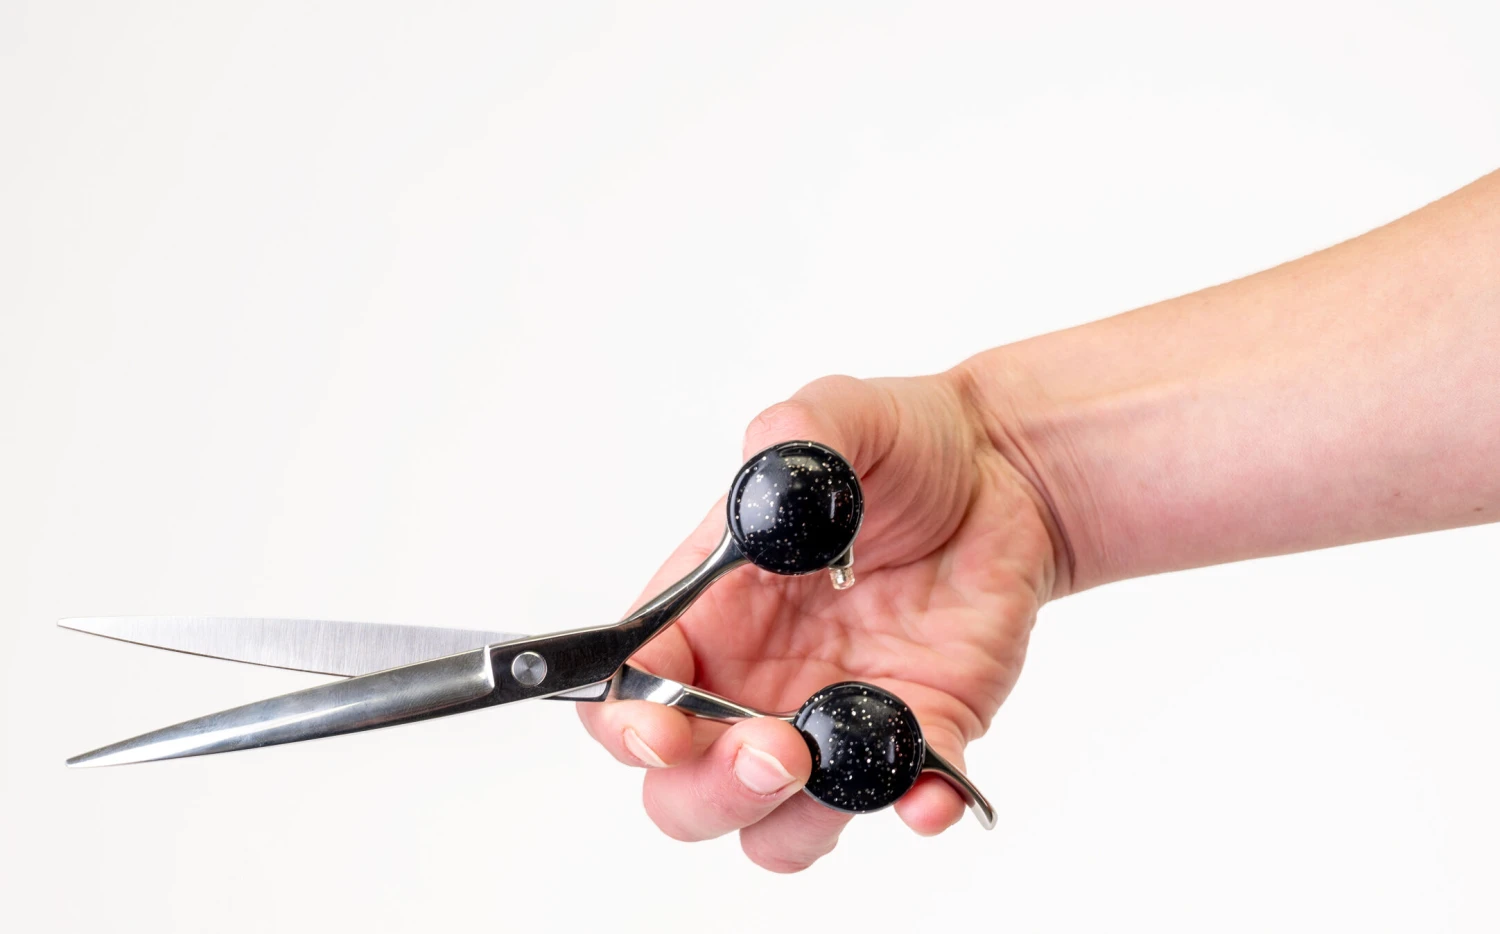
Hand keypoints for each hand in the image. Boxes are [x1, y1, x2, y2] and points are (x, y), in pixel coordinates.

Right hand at [578, 372, 1061, 870]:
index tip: (657, 730)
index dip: (628, 727)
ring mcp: (831, 722)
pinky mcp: (915, 738)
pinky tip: (931, 787)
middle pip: (685, 790)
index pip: (629, 696)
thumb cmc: (903, 449)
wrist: (1006, 476)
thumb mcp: (841, 419)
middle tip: (774, 749)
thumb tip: (767, 484)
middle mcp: (754, 686)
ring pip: (776, 827)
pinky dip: (911, 810)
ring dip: (797, 819)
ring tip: (840, 759)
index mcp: (708, 616)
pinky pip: (898, 804)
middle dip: (714, 789)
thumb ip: (794, 438)